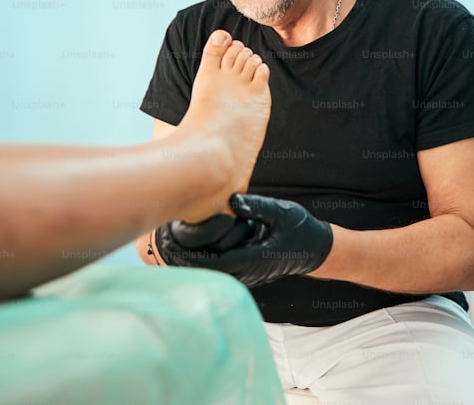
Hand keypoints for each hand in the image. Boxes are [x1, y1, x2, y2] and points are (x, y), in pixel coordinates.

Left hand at [153, 193, 332, 286]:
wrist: (313, 248)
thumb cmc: (299, 228)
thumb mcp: (283, 212)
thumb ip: (258, 207)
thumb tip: (232, 200)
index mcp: (255, 259)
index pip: (216, 262)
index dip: (191, 255)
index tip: (172, 241)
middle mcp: (246, 271)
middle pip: (206, 271)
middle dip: (181, 258)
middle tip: (159, 239)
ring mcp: (243, 273)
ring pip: (208, 271)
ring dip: (186, 259)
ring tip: (163, 240)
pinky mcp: (241, 269)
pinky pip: (214, 267)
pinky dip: (197, 258)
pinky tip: (181, 245)